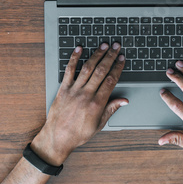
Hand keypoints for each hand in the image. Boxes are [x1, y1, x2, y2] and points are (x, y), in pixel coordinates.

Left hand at [31, 42, 127, 164]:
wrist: (57, 138)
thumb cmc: (78, 134)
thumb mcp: (99, 124)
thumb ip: (111, 109)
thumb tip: (124, 101)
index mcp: (97, 103)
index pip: (111, 80)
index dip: (118, 67)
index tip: (122, 59)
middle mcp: (86, 94)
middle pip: (101, 71)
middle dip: (110, 57)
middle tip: (115, 46)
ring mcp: (74, 90)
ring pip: (87, 68)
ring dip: (96, 55)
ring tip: (103, 45)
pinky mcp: (63, 89)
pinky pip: (68, 70)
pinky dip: (73, 58)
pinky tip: (79, 49)